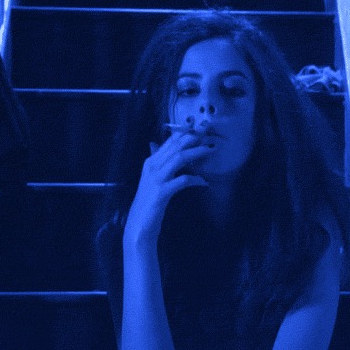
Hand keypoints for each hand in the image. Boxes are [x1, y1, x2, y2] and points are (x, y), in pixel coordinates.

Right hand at [124, 128, 211, 244]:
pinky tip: (204, 182)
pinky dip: (195, 180)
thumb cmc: (148, 202)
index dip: (185, 132)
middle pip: (175, 146)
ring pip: (179, 158)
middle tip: (209, 129)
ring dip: (197, 152)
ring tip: (211, 148)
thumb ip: (156, 161)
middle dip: (193, 136)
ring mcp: (156, 179)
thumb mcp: (151, 179)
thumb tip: (154, 144)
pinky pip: (182, 181)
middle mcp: (152, 166)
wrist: (139, 225)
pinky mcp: (162, 192)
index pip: (169, 141)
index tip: (200, 125)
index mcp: (151, 162)